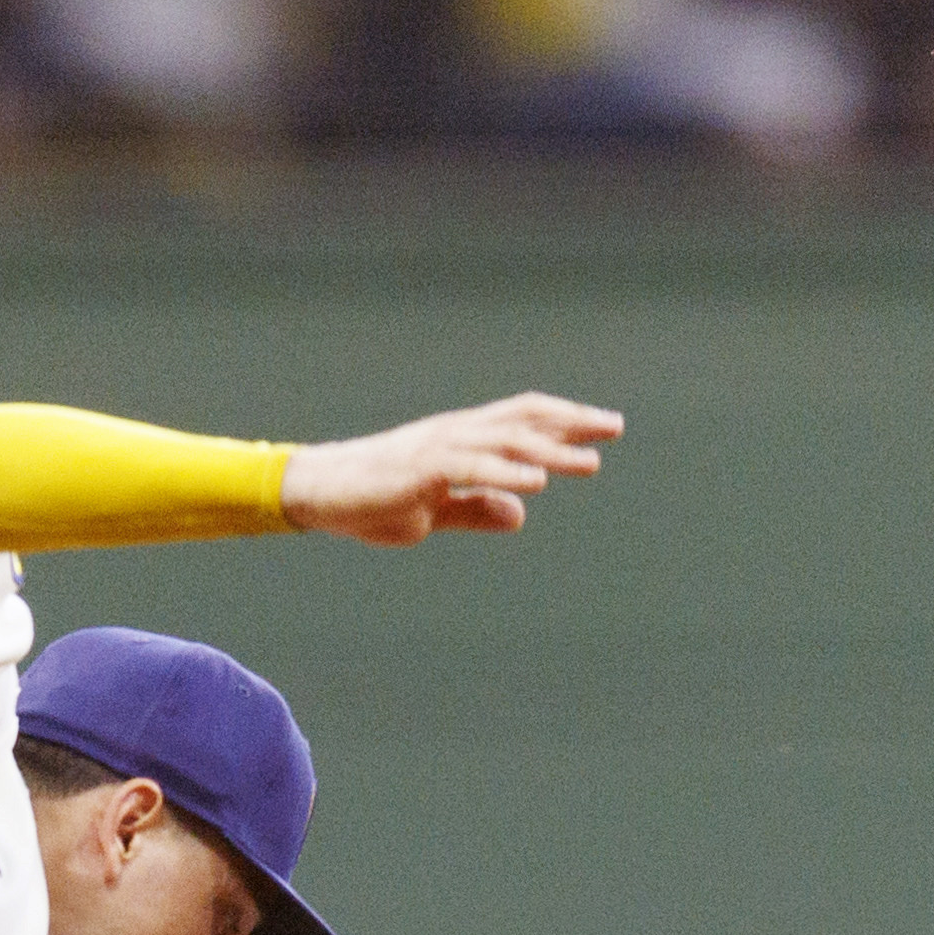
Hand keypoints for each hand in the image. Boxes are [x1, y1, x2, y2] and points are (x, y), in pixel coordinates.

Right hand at [278, 393, 619, 544]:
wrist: (319, 494)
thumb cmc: (370, 501)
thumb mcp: (433, 513)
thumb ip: (475, 510)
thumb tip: (521, 514)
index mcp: (460, 441)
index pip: (521, 423)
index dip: (563, 423)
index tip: (603, 428)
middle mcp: (456, 434)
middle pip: (523, 420)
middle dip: (571, 423)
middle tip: (614, 427)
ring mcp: (439, 447)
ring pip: (505, 443)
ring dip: (549, 452)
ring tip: (588, 463)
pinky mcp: (421, 467)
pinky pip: (472, 468)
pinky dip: (506, 473)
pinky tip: (536, 483)